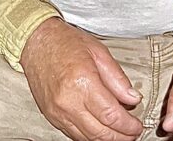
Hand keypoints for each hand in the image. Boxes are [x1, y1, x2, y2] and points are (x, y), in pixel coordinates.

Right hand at [20, 17, 142, 140]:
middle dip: (122, 136)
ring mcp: (57, 111)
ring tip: (119, 132)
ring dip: (107, 139)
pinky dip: (90, 136)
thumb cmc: (64, 42)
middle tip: (133, 132)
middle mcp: (68, 101)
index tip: (137, 125)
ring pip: (88, 138)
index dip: (129, 125)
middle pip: (101, 133)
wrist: (35, 41)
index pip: (111, 116)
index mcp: (83, 82)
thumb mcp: (98, 52)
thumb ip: (118, 78)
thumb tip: (133, 98)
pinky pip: (74, 135)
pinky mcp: (51, 115)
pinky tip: (100, 129)